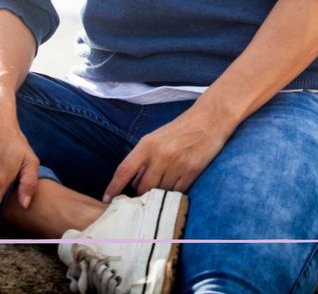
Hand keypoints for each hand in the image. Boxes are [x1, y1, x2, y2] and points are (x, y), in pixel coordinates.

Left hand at [103, 104, 232, 200]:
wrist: (210, 118)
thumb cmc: (182, 128)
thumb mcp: (157, 138)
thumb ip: (144, 159)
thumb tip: (133, 183)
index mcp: (147, 144)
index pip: (124, 170)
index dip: (113, 187)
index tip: (107, 199)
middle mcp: (160, 155)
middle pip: (142, 187)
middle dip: (140, 195)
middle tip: (141, 199)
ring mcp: (177, 164)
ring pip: (160, 192)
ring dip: (158, 195)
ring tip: (162, 190)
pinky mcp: (192, 171)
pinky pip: (177, 192)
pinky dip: (174, 193)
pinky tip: (176, 187)